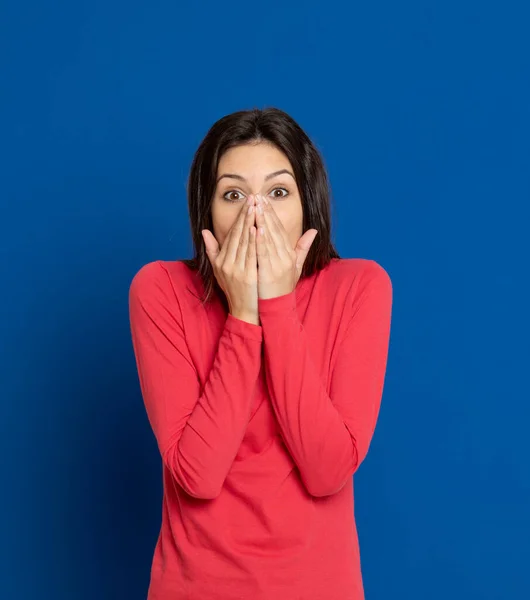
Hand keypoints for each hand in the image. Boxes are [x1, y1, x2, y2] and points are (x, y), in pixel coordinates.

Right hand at [201, 195, 259, 324]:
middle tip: (253, 197)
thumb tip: (204, 231)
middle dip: (245, 214)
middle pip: (237, 234)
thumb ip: (212, 250)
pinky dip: (253, 240)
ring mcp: (235, 269)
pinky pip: (250, 254)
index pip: (232, 233)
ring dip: (250, 222)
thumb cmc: (234, 290)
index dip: (239, 216)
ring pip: (243, 241)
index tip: (247, 202)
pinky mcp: (246, 276)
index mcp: (221, 259)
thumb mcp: (219, 270)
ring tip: (256, 207)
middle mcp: (226, 262)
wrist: (243, 311)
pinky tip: (257, 228)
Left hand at [254, 193, 317, 299]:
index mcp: (289, 254)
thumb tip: (314, 231)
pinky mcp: (269, 272)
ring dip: (262, 221)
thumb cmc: (283, 288)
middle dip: (265, 212)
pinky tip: (256, 228)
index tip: (263, 201)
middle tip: (257, 197)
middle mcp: (285, 257)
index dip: (272, 214)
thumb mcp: (295, 267)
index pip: (280, 230)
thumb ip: (303, 248)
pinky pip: (264, 253)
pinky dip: (260, 240)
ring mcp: (278, 265)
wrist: (278, 309)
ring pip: (269, 239)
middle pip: (274, 231)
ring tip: (255, 207)